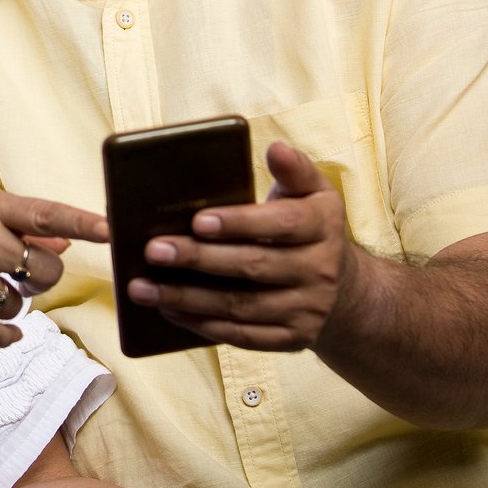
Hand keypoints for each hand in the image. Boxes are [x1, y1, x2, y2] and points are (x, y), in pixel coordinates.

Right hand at [0, 188, 106, 347]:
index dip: (84, 222)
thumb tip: (64, 237)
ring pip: (18, 303)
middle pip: (44, 268)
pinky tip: (7, 332)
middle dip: (41, 278)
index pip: (45, 212)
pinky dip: (6, 336)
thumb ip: (13, 222)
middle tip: (19, 276)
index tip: (113, 231)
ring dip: (10, 304)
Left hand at [128, 142, 355, 352]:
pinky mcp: (293, 339)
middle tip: (153, 250)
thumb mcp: (312, 194)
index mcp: (322, 227)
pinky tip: (169, 312)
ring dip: (187, 298)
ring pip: (241, 306)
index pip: (281, 224)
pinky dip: (203, 325)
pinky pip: (243, 336)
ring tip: (142, 288)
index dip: (240, 223)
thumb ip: (293, 169)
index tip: (197, 220)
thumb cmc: (309, 228)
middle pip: (253, 266)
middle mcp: (320, 271)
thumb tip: (275, 148)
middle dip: (199, 259)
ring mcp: (307, 310)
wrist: (345, 290)